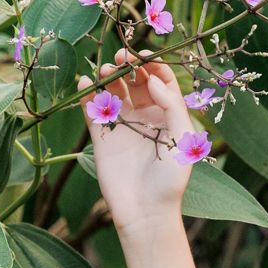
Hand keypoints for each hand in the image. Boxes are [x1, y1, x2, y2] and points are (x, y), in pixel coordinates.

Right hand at [77, 47, 195, 232]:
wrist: (145, 212)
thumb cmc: (171, 180)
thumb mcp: (183, 139)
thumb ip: (172, 106)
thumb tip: (153, 80)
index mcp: (168, 115)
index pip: (161, 80)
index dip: (153, 64)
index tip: (143, 55)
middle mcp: (146, 116)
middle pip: (135, 81)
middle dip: (128, 65)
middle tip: (119, 57)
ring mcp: (123, 125)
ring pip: (113, 91)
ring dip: (108, 77)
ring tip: (105, 71)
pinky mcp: (102, 137)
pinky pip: (93, 110)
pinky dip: (86, 95)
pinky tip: (84, 83)